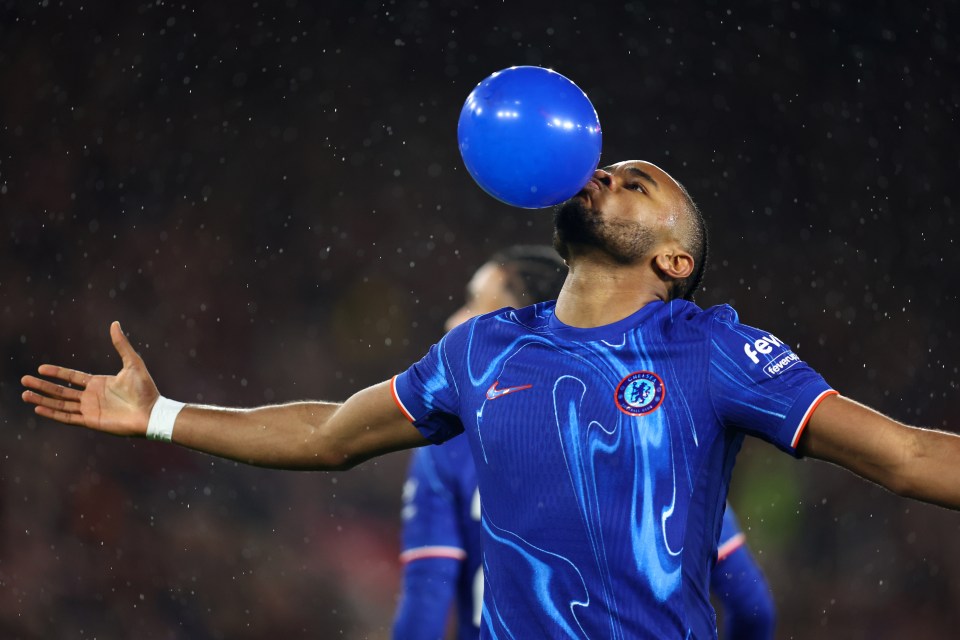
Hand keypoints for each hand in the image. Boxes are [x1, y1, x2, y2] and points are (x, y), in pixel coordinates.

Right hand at [21, 321, 159, 436]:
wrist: (151, 412)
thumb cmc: (145, 389)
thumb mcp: (132, 362)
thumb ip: (121, 344)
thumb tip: (115, 323)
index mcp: (98, 383)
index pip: (71, 377)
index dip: (56, 372)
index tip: (40, 368)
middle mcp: (91, 396)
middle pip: (61, 390)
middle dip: (42, 385)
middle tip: (24, 379)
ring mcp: (89, 409)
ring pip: (60, 403)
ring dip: (42, 399)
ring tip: (25, 394)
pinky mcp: (90, 421)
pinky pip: (67, 417)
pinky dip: (52, 413)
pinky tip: (39, 408)